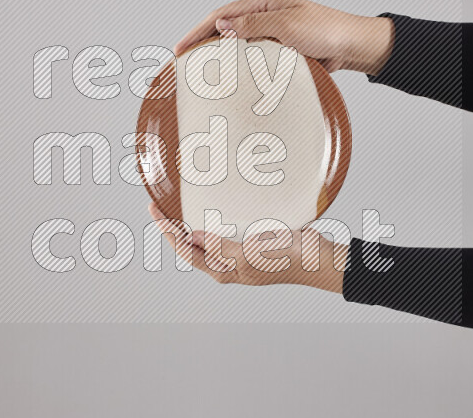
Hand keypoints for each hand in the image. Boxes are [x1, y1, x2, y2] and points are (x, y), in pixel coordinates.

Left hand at [148, 203, 345, 292]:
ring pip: (208, 236)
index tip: (155, 210)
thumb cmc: (286, 260)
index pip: (186, 250)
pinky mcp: (254, 238)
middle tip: (161, 204)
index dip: (168, 231)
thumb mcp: (248, 255)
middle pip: (193, 244)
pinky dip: (215, 215)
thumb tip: (194, 237)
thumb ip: (220, 247)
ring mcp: (241, 250)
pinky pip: (227, 227)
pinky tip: (213, 204)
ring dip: (193, 221)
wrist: (318, 258)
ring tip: (179, 204)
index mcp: (223, 269)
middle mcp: (228, 262)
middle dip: (175, 226)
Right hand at [174, 0, 394, 74]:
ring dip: (221, 59)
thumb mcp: (287, 25)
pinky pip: (253, 60)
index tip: (180, 49)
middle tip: (184, 65)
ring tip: (202, 75)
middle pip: (224, 31)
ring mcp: (269, 35)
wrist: (352, 47)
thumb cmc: (326, 30)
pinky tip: (232, 81)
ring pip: (237, 47)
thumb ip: (253, 25)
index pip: (220, 16)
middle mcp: (263, 17)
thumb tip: (222, 26)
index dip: (197, 32)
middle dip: (202, 45)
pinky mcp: (278, 52)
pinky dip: (240, 69)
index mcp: (262, 4)